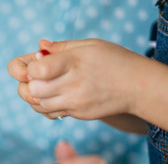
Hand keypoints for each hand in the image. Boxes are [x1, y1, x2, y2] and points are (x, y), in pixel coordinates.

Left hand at [9, 39, 144, 119]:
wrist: (137, 86)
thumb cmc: (113, 60)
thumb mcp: (90, 45)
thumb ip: (62, 47)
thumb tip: (39, 47)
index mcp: (75, 62)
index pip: (38, 70)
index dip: (31, 68)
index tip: (39, 64)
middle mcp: (74, 84)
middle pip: (34, 90)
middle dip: (30, 83)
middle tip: (39, 77)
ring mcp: (76, 102)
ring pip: (40, 104)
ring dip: (36, 95)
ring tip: (46, 85)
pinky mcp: (78, 114)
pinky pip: (52, 113)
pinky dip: (47, 105)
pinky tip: (54, 96)